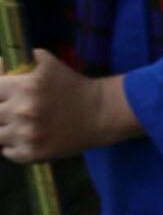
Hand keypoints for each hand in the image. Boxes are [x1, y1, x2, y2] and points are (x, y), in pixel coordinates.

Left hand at [0, 51, 134, 161]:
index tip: (4, 96)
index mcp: (24, 87)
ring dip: (5, 131)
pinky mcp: (34, 153)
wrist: (101, 113)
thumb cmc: (75, 87)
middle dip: (2, 112)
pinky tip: (23, 141)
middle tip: (10, 112)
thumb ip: (24, 60)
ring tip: (15, 128)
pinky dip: (13, 148)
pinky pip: (9, 154)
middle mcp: (22, 111)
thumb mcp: (51, 66)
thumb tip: (0, 61)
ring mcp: (26, 134)